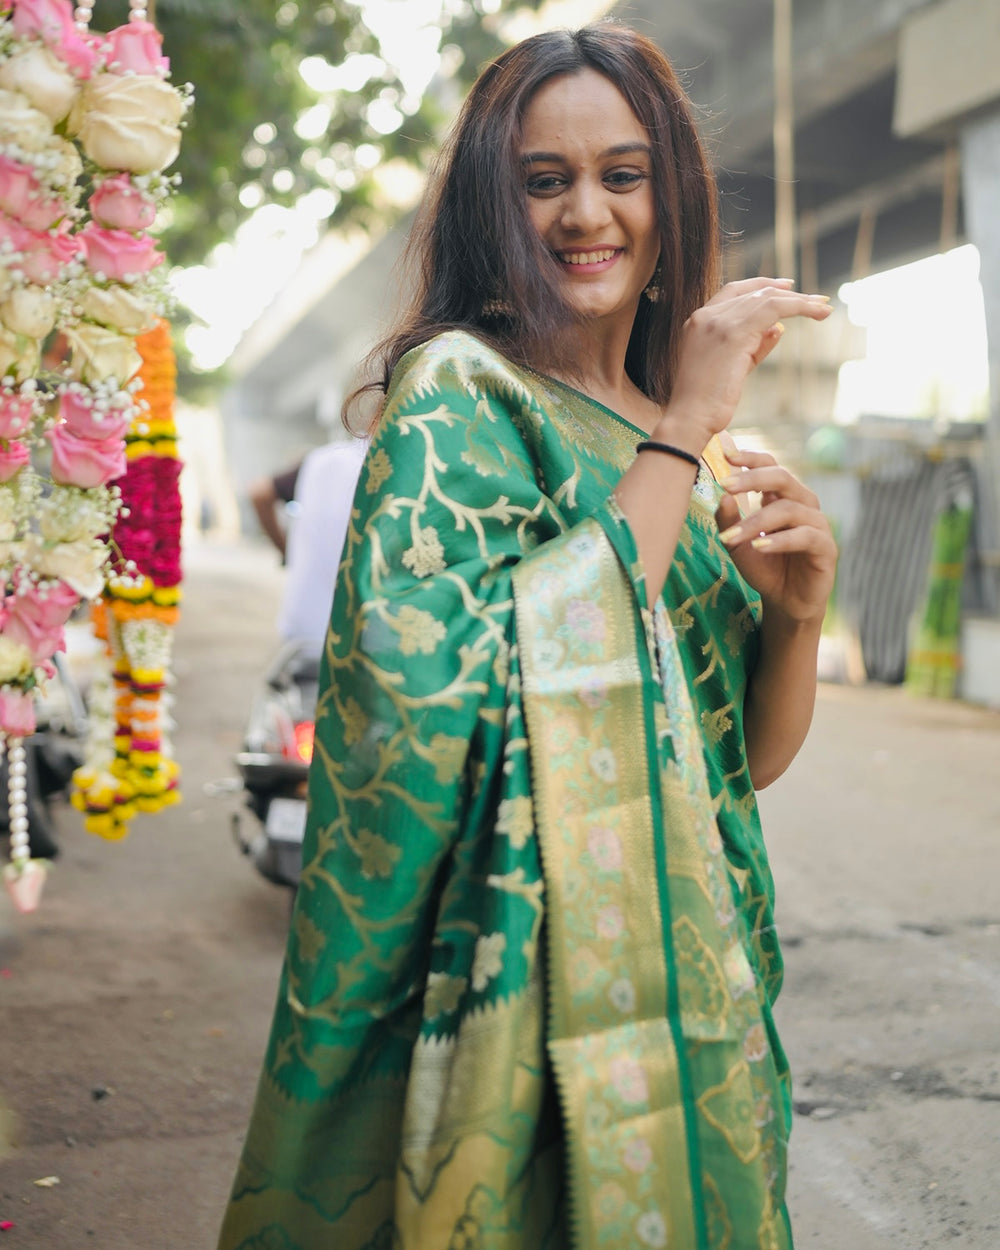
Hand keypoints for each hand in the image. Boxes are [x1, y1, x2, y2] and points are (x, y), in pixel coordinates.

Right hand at [659, 278, 831, 444]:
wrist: (690, 418)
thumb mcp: (733, 368)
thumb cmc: (706, 403)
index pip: (734, 291)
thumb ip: (754, 346)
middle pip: (754, 292)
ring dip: (799, 301)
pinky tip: (816, 313)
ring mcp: (718, 322)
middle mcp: (706, 316)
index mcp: (698, 322)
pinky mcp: (734, 333)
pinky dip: (799, 307)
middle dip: (787, 293)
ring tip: (823, 308)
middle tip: (816, 300)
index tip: (786, 287)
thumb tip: (778, 328)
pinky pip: (774, 309)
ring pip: (767, 298)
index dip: (761, 284)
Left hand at [715, 436, 836, 625]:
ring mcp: (817, 524)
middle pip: (783, 478)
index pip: (771, 467)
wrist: (785, 602)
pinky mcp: (826, 547)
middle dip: (752, 479)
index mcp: (782, 497)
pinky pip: (805, 536)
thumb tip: (723, 496)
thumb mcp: (737, 544)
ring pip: (789, 509)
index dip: (751, 458)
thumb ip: (728, 521)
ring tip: (732, 537)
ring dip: (757, 521)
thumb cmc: (763, 567)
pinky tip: (759, 546)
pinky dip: (781, 540)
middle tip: (725, 485)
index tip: (726, 454)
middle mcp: (802, 504)